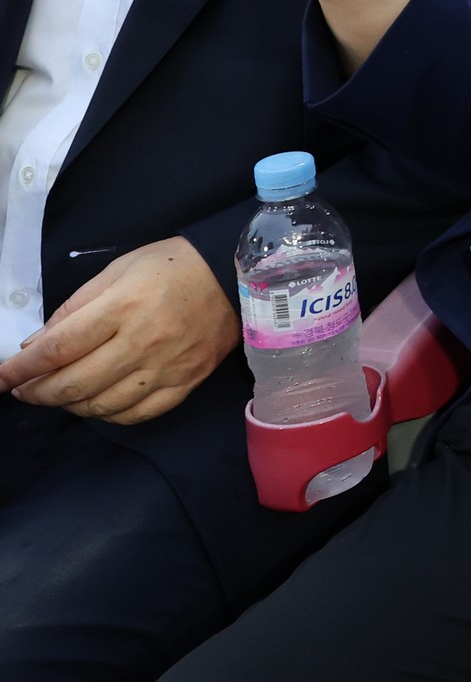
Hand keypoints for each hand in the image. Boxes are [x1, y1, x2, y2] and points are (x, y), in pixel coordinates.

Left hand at [0, 239, 236, 423]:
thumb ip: (73, 308)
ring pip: (101, 405)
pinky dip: (108, 415)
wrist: (237, 274)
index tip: (0, 379)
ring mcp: (166, 367)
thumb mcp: (116, 271)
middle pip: (73, 384)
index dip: (20, 369)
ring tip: (61, 394)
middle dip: (37, 392)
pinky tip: (97, 403)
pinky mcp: (186, 382)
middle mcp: (143, 341)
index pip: (57, 348)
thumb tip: (35, 346)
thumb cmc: (171, 266)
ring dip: (69, 405)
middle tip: (24, 390)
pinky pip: (137, 414)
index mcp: (122, 307)